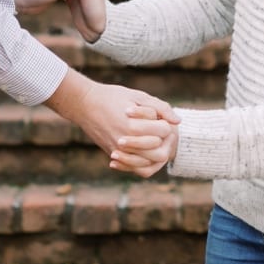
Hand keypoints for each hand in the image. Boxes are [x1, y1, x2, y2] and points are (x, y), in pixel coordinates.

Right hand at [44, 73, 179, 178]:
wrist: (84, 104)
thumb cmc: (112, 97)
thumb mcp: (138, 96)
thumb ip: (160, 107)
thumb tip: (178, 121)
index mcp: (133, 125)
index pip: (163, 131)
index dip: (166, 123)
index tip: (161, 118)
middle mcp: (126, 141)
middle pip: (160, 153)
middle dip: (165, 142)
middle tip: (162, 132)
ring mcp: (119, 150)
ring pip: (148, 164)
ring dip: (156, 154)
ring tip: (155, 141)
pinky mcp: (113, 154)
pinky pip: (133, 168)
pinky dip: (142, 163)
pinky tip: (145, 152)